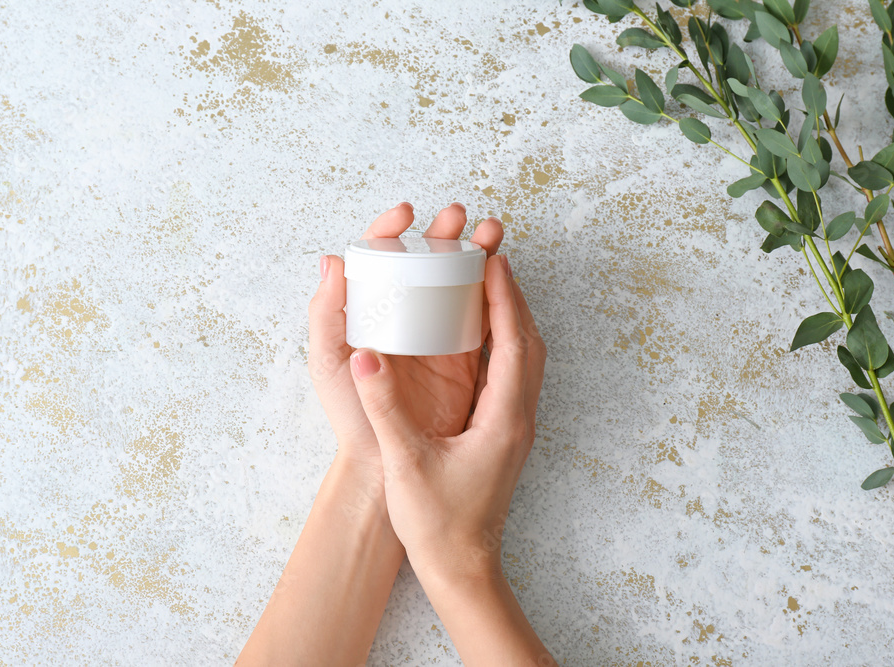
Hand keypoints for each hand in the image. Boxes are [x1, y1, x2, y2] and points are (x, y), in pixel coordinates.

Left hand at [309, 202, 503, 481]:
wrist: (385, 464)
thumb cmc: (351, 416)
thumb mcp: (328, 362)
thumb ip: (326, 314)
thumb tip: (331, 259)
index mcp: (370, 311)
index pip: (381, 257)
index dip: (392, 229)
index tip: (407, 215)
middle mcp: (405, 316)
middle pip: (427, 262)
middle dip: (446, 232)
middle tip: (460, 216)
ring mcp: (437, 334)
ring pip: (459, 282)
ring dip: (476, 254)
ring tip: (491, 235)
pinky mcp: (466, 356)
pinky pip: (482, 318)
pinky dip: (494, 293)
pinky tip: (501, 275)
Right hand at [348, 253, 546, 583]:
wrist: (462, 568)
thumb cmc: (438, 524)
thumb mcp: (405, 462)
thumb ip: (385, 407)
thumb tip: (365, 356)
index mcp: (503, 419)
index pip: (513, 344)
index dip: (504, 299)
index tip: (494, 260)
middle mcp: (518, 419)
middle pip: (528, 343)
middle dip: (513, 299)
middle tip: (492, 261)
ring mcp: (515, 428)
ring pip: (526, 359)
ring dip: (512, 320)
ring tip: (489, 289)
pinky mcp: (504, 436)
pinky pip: (514, 376)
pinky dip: (504, 346)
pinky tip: (480, 340)